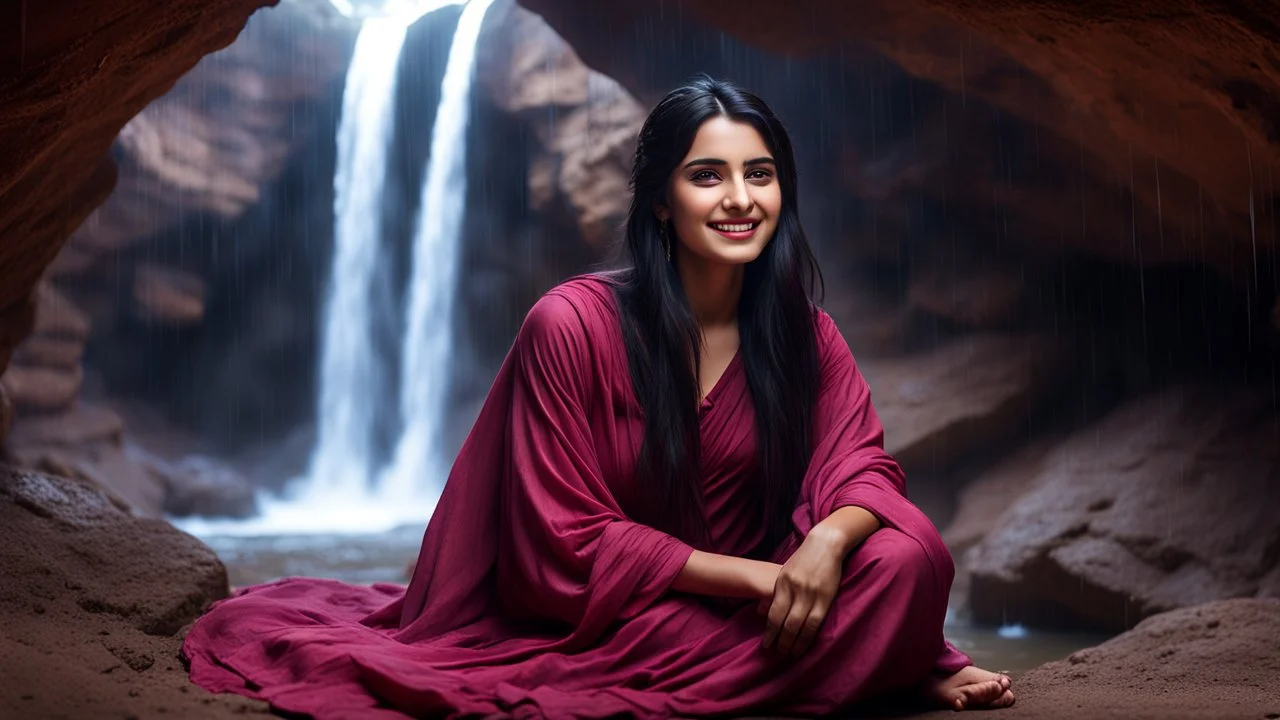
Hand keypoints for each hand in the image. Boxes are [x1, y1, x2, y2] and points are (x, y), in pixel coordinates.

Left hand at [760, 528, 843, 656]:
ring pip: (800, 625)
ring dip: (794, 642)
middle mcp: (795, 589)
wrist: (825, 544)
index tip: (766, 644)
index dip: (770, 631)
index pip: (774, 613)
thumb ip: (774, 592)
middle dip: (780, 640)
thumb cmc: (803, 559)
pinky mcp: (826, 597)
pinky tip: (805, 645)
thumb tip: (759, 612)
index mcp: (783, 583)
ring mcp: (811, 594)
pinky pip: (816, 622)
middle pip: (786, 622)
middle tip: (776, 654)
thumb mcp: (784, 573)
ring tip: (790, 654)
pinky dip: (809, 636)